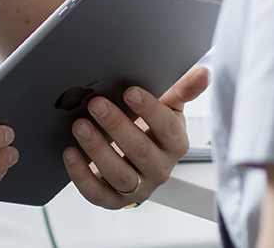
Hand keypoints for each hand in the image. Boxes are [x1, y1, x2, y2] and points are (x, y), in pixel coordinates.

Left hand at [62, 64, 209, 208]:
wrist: (135, 160)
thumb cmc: (151, 129)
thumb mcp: (168, 107)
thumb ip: (182, 90)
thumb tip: (203, 72)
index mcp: (176, 144)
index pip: (167, 128)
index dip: (149, 110)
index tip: (130, 91)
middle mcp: (160, 169)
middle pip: (140, 151)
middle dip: (116, 126)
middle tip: (96, 104)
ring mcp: (139, 188)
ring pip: (119, 174)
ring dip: (98, 149)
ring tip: (80, 126)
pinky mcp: (114, 200)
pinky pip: (98, 194)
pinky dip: (82, 176)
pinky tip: (70, 153)